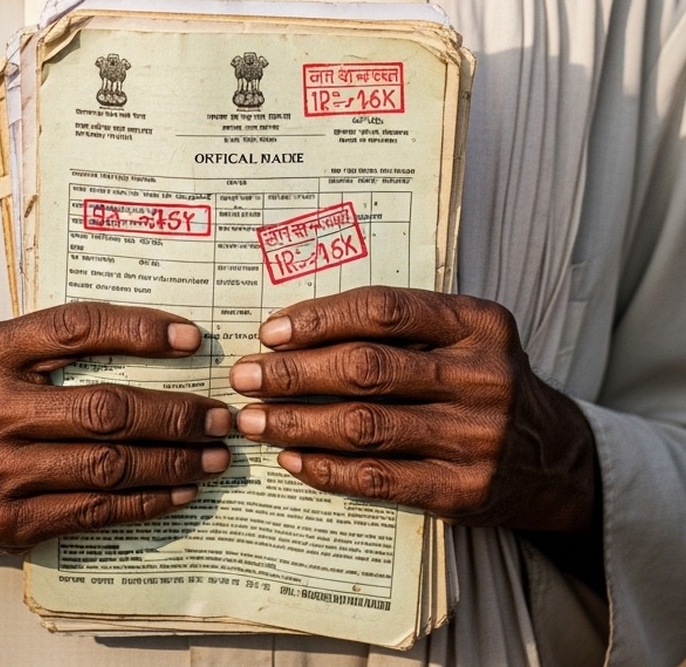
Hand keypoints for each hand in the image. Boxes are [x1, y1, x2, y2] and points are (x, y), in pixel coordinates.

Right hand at [0, 302, 230, 595]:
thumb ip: (50, 341)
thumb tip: (152, 335)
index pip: (75, 328)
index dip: (139, 330)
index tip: (191, 339)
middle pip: (104, 407)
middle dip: (174, 411)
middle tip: (219, 412)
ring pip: (107, 464)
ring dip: (172, 460)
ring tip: (214, 453)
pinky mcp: (9, 523)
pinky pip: (94, 510)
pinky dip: (146, 500)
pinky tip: (180, 489)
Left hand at [229, 285, 598, 533]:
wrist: (556, 459)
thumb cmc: (485, 381)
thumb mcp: (465, 336)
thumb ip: (403, 326)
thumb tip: (297, 327)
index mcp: (480, 323)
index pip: (385, 310)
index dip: (320, 318)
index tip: (271, 331)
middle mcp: (484, 377)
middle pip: (367, 368)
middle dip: (294, 373)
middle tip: (245, 377)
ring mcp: (476, 438)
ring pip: (365, 426)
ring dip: (298, 422)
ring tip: (254, 420)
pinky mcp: (465, 492)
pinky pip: (380, 479)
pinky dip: (328, 470)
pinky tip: (293, 460)